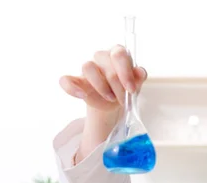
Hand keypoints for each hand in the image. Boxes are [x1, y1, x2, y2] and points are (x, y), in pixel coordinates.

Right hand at [58, 45, 147, 163]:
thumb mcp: (135, 85)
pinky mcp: (77, 81)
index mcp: (117, 54)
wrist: (114, 105)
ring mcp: (88, 68)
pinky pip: (66, 80)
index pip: (119, 54)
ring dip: (101, 86)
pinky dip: (72, 87)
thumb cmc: (125, 89)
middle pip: (105, 61)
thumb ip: (138, 78)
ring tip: (111, 98)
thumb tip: (140, 72)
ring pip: (88, 67)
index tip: (131, 89)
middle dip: (117, 84)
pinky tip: (82, 95)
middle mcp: (101, 57)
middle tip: (123, 98)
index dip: (125, 72)